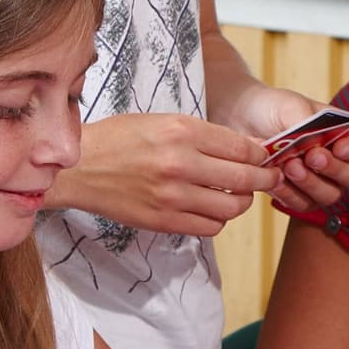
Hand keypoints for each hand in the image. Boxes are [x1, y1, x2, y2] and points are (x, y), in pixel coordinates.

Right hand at [50, 114, 269, 236]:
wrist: (80, 167)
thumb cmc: (121, 139)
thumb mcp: (163, 121)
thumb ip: (204, 134)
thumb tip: (247, 148)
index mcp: (182, 132)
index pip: (242, 148)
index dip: (261, 155)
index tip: (265, 157)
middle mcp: (180, 163)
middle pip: (244, 179)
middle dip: (265, 179)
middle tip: (269, 178)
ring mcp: (171, 196)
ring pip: (231, 208)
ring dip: (242, 202)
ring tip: (238, 195)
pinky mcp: (163, 221)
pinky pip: (209, 227)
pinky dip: (218, 219)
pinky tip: (211, 209)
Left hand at [221, 83, 348, 223]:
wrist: (244, 121)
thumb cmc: (276, 109)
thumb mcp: (292, 106)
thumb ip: (309, 121)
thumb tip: (319, 139)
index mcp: (348, 136)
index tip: (341, 145)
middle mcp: (341, 163)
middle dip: (334, 168)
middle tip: (312, 156)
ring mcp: (322, 183)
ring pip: (330, 195)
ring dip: (311, 183)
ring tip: (290, 165)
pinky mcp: (301, 198)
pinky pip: (303, 204)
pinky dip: (290, 193)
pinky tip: (277, 178)